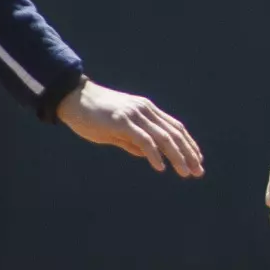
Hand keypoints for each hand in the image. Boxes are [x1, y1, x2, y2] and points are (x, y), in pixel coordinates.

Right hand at [58, 79, 204, 176]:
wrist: (71, 97)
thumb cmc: (92, 115)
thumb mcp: (117, 130)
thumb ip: (133, 141)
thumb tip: (149, 155)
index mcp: (147, 110)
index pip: (175, 127)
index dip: (189, 144)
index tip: (197, 159)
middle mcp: (145, 110)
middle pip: (175, 134)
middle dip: (189, 154)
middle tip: (198, 171)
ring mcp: (134, 114)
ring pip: (164, 138)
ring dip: (177, 157)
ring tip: (186, 173)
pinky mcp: (122, 121)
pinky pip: (144, 139)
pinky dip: (155, 154)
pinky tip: (160, 167)